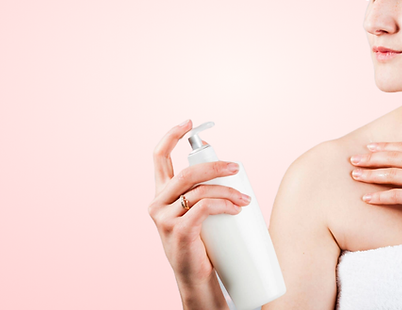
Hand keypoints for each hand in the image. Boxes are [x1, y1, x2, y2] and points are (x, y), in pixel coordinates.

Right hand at [148, 119, 252, 286]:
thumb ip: (202, 191)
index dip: (171, 136)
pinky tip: (236, 208)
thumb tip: (227, 165)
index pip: (158, 157)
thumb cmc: (201, 243)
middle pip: (186, 173)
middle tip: (236, 167)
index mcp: (161, 194)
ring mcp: (165, 218)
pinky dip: (223, 204)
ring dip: (226, 190)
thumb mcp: (196, 212)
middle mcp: (157, 203)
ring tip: (245, 198)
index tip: (189, 122)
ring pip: (198, 190)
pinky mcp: (178, 231)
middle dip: (214, 166)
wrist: (196, 278)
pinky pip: (203, 208)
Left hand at [348, 132, 401, 226]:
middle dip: (371, 158)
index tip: (370, 147)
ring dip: (370, 175)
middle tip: (353, 159)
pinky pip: (396, 196)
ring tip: (355, 175)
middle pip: (393, 158)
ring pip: (391, 174)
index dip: (385, 146)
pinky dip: (380, 197)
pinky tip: (367, 199)